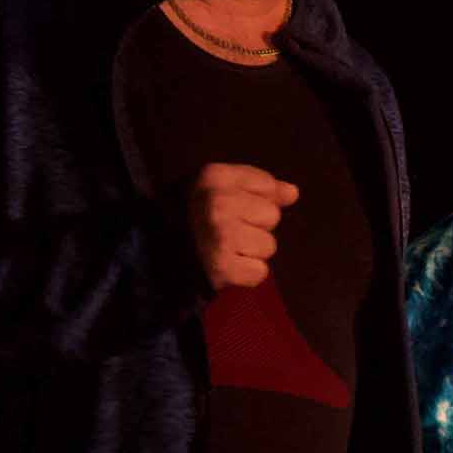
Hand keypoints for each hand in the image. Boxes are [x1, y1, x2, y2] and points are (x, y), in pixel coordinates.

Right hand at [186, 163, 298, 292]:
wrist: (159, 254)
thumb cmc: (198, 217)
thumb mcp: (222, 189)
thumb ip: (262, 187)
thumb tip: (293, 193)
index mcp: (215, 177)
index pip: (267, 186)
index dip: (256, 199)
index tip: (234, 207)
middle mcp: (217, 203)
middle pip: (272, 215)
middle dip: (256, 226)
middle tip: (229, 231)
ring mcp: (220, 235)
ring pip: (269, 246)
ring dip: (252, 252)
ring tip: (229, 249)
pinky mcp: (223, 267)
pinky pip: (260, 272)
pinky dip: (247, 275)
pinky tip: (229, 267)